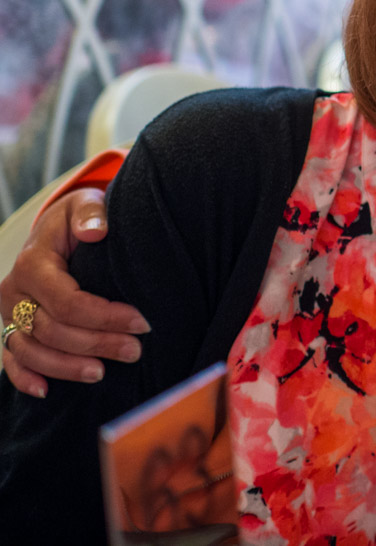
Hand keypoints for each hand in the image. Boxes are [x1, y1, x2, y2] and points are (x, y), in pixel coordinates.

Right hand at [0, 187, 148, 396]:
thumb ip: (91, 213)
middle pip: (53, 330)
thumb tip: (95, 231)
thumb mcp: (86, 204)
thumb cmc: (79, 219)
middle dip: (96, 344)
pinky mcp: (11, 328)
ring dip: (67, 367)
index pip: (67, 302)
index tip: (142, 323)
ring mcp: (9, 314)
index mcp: (32, 264)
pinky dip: (25, 378)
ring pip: (32, 351)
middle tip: (135, 351)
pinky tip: (47, 391)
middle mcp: (13, 292)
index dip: (105, 317)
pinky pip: (12, 359)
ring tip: (103, 373)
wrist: (57, 229)